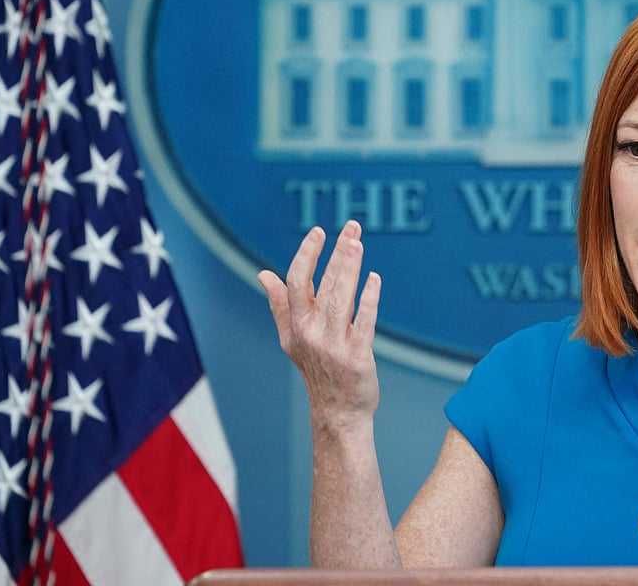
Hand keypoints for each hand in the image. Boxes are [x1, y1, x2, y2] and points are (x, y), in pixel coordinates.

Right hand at [259, 221, 381, 433]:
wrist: (336, 411)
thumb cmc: (316, 369)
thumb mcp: (291, 338)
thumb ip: (280, 304)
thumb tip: (263, 274)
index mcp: (296, 325)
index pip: (297, 282)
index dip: (306, 255)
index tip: (318, 232)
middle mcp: (312, 333)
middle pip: (324, 285)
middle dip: (337, 253)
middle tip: (352, 227)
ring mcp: (334, 345)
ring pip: (341, 300)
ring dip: (350, 270)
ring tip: (358, 244)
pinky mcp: (357, 357)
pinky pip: (363, 323)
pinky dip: (368, 300)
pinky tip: (374, 279)